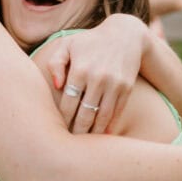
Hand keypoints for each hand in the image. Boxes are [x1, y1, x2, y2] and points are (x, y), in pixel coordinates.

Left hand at [41, 15, 144, 133]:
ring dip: (92, 132)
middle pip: (84, 114)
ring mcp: (114, 84)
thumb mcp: (68, 45)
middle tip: (67, 145)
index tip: (55, 130)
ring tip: (83, 144)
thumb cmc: (89, 42)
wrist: (125, 35)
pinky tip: (101, 136)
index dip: (61, 119)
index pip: (68, 103)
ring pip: (101, 117)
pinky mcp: (127, 89)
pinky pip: (116, 113)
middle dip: (76, 132)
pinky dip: (109, 126)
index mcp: (80, 69)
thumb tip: (56, 86)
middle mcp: (97, 78)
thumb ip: (55, 63)